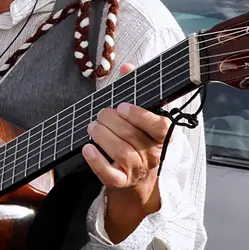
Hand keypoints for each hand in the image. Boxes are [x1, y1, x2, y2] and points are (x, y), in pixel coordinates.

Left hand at [82, 64, 170, 243]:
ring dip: (103, 136)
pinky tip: (87, 149)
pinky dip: (97, 162)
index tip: (123, 106)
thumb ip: (136, 91)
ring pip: (121, 153)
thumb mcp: (141, 117)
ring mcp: (137, 170)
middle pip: (132, 136)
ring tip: (92, 126)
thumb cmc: (138, 140)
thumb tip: (127, 67)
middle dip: (112, 121)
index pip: (160, 127)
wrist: (137, 180)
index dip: (141, 115)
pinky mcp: (121, 182)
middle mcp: (152, 154)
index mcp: (161, 137)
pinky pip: (110, 175)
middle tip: (101, 114)